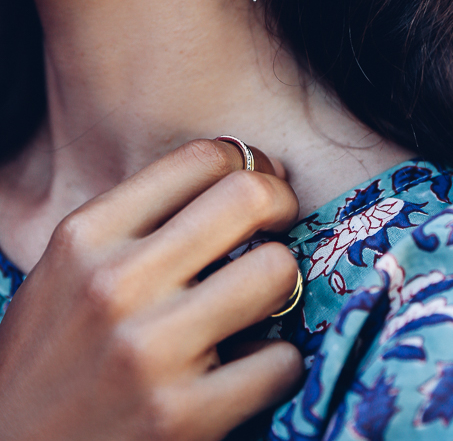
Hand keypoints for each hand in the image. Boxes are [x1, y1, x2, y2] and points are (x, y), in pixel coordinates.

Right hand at [0, 139, 302, 440]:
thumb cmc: (50, 358)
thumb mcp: (67, 271)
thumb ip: (134, 223)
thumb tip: (232, 176)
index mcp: (86, 236)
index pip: (201, 158)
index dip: (248, 163)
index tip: (258, 185)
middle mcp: (115, 284)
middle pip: (249, 196)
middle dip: (281, 206)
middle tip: (278, 228)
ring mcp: (150, 352)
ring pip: (277, 270)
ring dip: (282, 287)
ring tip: (259, 303)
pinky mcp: (182, 418)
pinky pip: (282, 360)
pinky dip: (277, 365)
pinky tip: (249, 369)